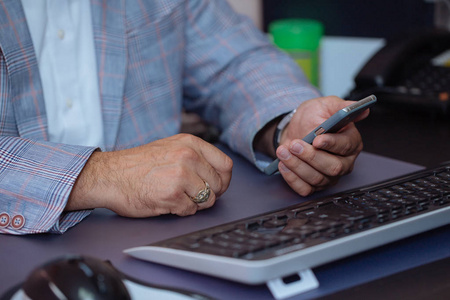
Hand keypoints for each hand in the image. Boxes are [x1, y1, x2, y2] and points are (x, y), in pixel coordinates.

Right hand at [66, 134, 232, 216]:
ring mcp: (181, 176)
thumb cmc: (136, 164)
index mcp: (190, 143)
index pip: (225, 165)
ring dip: (195, 203)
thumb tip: (217, 172)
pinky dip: (180, 211)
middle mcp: (188, 156)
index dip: (223, 180)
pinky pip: (191, 211)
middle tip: (193, 195)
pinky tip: (166, 202)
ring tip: (177, 197)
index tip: (216, 186)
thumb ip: (194, 155)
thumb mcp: (169, 147)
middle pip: (219, 184)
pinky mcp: (172, 195)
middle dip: (209, 194)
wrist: (109, 175)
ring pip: (208, 200)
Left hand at [276, 96, 368, 195]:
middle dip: (311, 156)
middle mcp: (344, 162)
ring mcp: (329, 177)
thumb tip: (363, 110)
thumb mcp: (326, 106)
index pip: (346, 146)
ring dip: (297, 165)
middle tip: (295, 145)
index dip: (331, 144)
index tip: (316, 139)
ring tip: (284, 151)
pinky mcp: (314, 186)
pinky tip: (283, 164)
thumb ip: (342, 107)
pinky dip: (292, 178)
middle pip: (333, 167)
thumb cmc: (313, 118)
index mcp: (351, 142)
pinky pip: (304, 189)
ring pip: (317, 179)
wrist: (296, 130)